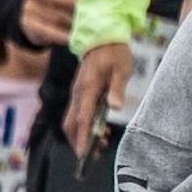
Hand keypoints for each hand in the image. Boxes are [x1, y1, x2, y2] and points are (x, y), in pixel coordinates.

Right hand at [21, 0, 80, 49]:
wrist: (39, 23)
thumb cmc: (61, 3)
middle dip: (71, 2)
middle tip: (88, 9)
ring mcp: (29, 7)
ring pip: (51, 14)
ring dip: (69, 21)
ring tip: (85, 25)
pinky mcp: (28, 23)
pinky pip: (45, 29)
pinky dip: (59, 35)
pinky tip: (71, 38)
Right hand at [65, 40, 134, 155]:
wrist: (103, 37)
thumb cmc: (114, 53)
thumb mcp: (122, 69)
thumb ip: (117, 88)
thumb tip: (114, 107)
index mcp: (88, 88)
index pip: (82, 117)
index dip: (82, 137)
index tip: (84, 154)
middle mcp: (78, 93)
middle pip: (70, 124)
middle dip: (78, 141)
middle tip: (94, 154)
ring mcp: (77, 94)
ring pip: (71, 121)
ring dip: (81, 135)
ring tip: (100, 144)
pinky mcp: (80, 94)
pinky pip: (77, 114)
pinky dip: (84, 126)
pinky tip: (100, 130)